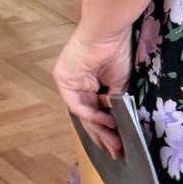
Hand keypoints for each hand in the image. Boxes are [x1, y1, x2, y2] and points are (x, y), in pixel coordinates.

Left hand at [52, 24, 132, 160]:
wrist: (108, 31)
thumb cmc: (116, 51)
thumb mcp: (119, 84)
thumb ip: (115, 103)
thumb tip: (119, 125)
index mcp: (87, 83)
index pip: (94, 111)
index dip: (106, 129)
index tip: (118, 146)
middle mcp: (76, 83)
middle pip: (88, 116)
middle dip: (103, 136)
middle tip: (117, 152)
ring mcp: (68, 82)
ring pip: (83, 114)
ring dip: (100, 130)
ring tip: (115, 144)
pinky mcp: (63, 79)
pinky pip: (77, 104)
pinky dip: (92, 115)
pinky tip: (106, 122)